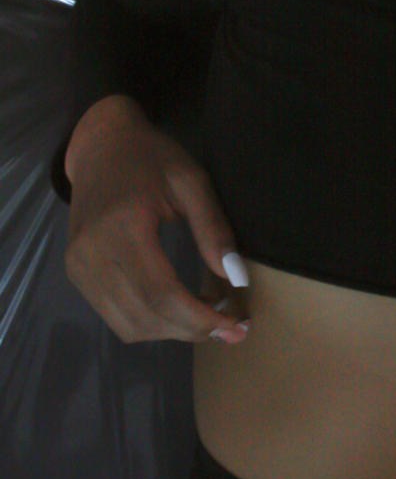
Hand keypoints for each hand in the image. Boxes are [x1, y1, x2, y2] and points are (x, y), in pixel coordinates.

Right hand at [64, 94, 249, 343]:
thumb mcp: (190, 181)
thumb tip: (235, 278)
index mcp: (122, 227)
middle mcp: (92, 254)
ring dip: (173, 331)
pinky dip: (151, 322)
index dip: (200, 319)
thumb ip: (213, 228)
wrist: (100, 147)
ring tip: (207, 316)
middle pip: (146, 316)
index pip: (162, 294)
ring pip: (129, 325)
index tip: (236, 325)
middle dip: (193, 330)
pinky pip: (115, 316)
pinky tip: (178, 309)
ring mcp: (78, 267)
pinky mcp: (76, 274)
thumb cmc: (150, 158)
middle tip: (232, 327)